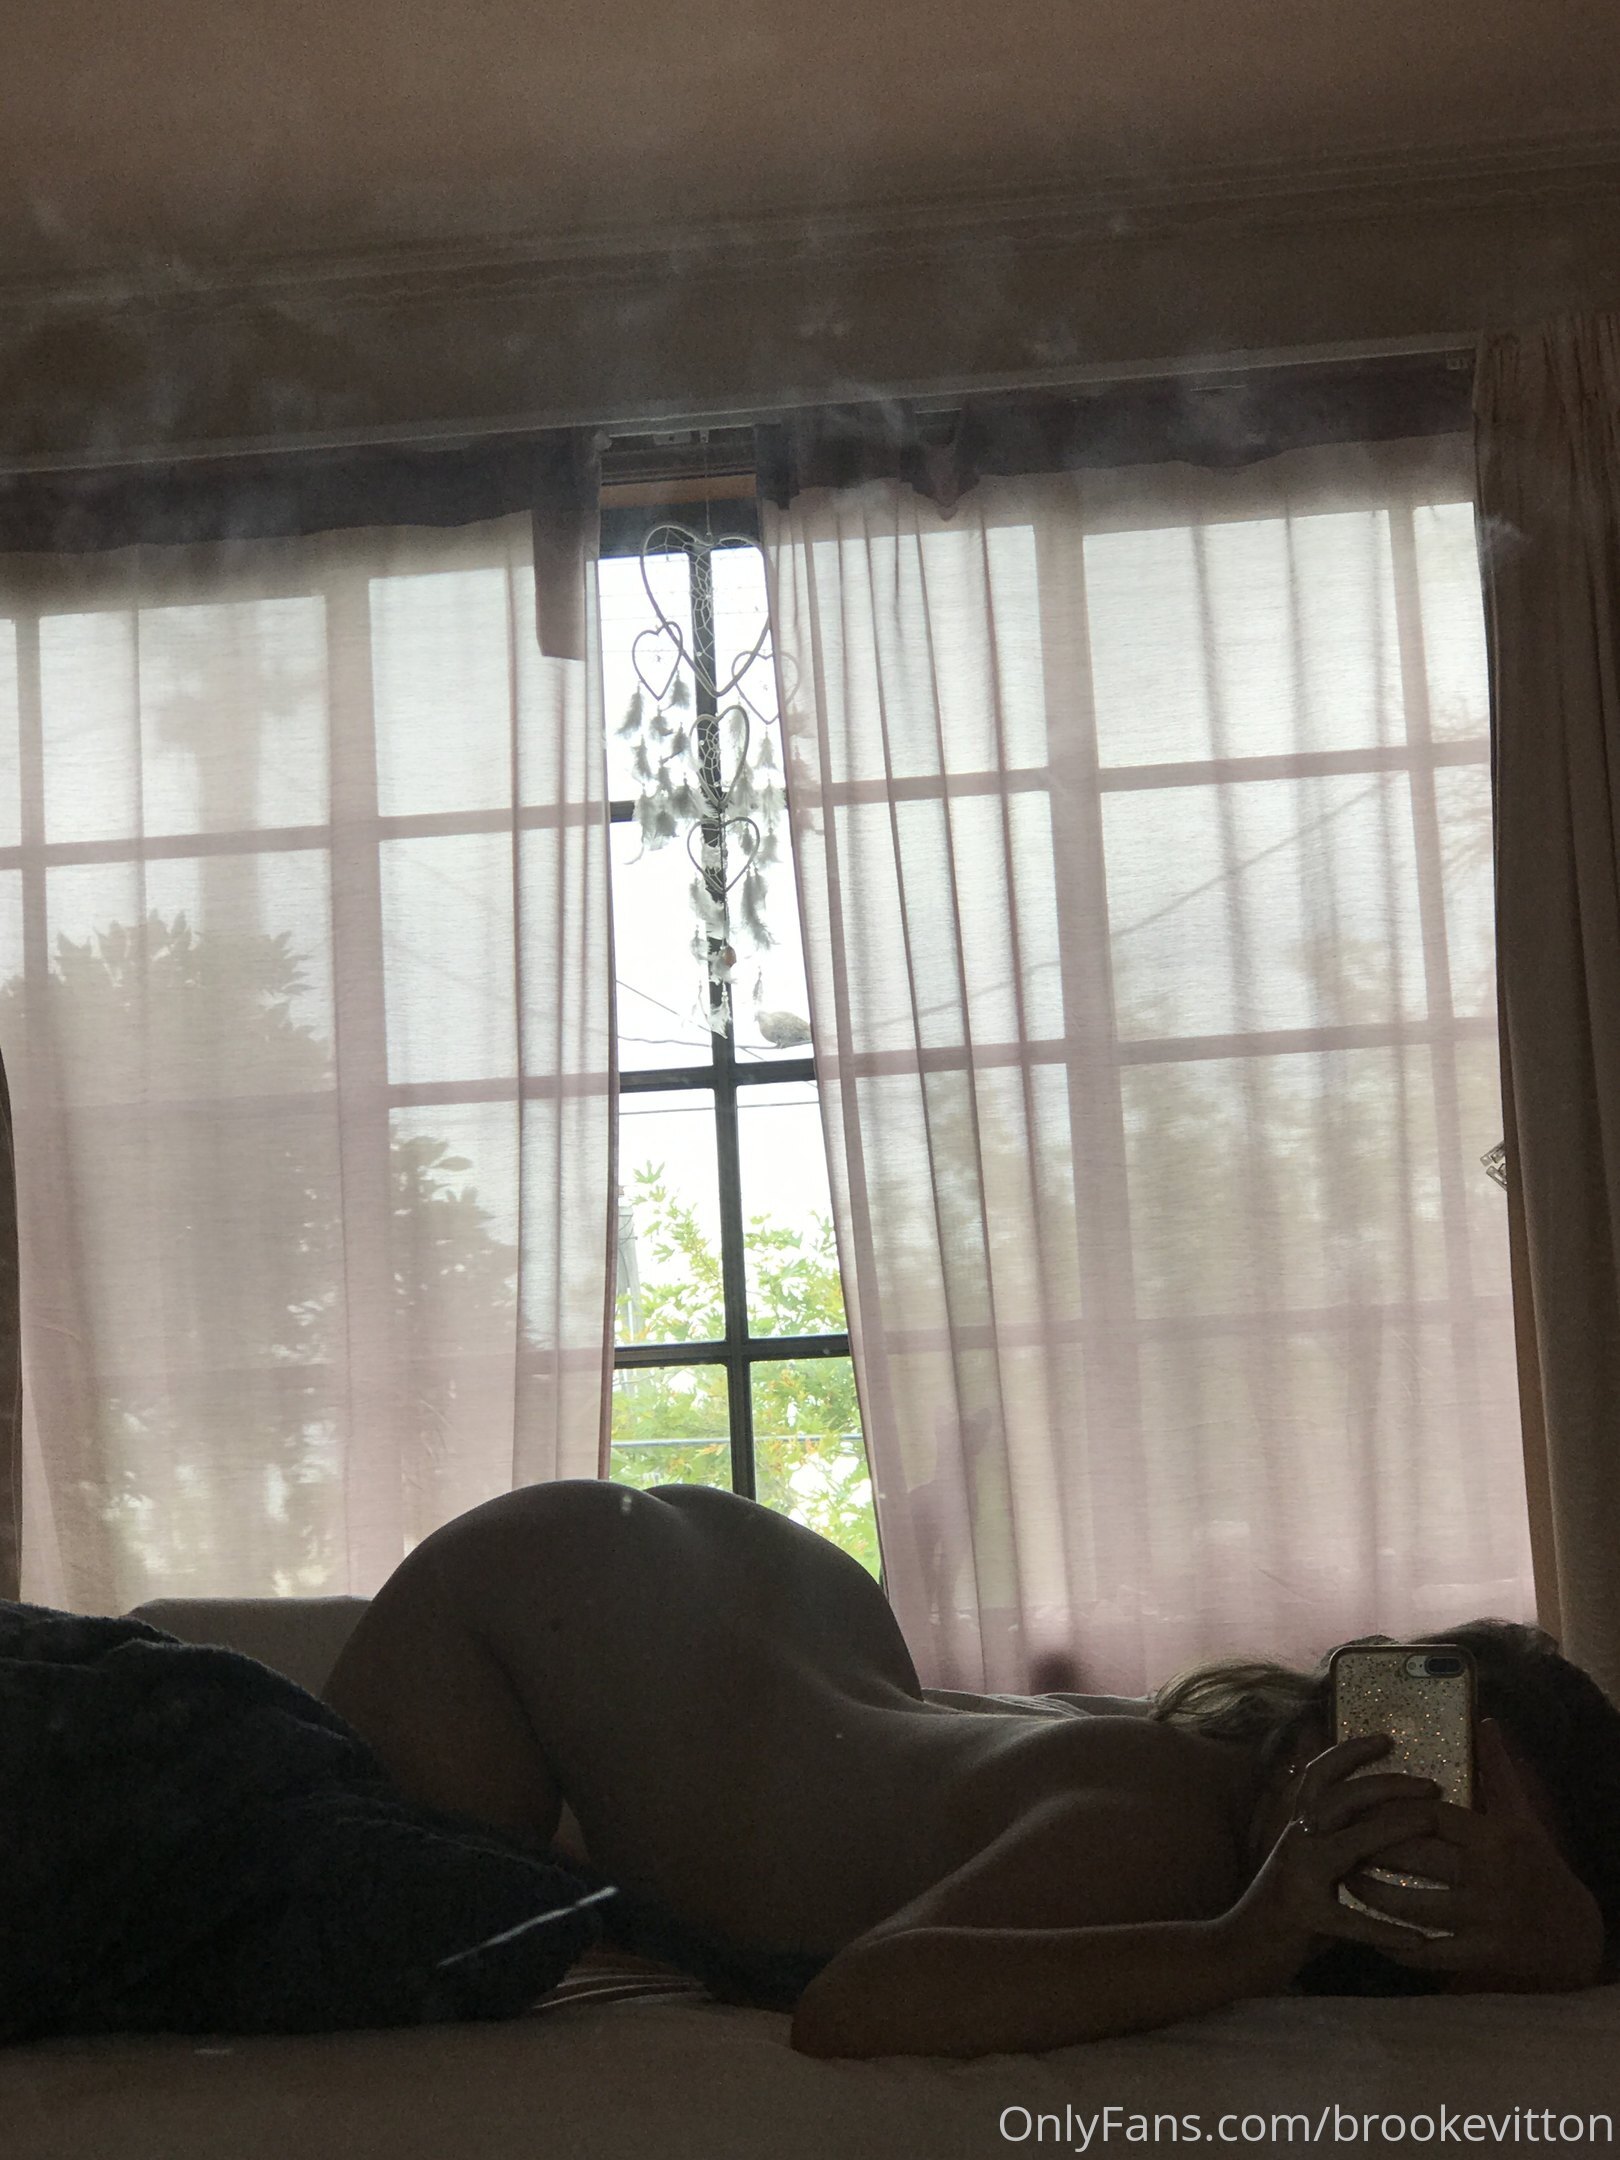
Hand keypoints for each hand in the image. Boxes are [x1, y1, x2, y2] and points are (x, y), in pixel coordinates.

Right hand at [1226, 1734, 1440, 1989]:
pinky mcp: (1304, 1917)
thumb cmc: (1282, 1910)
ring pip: (1350, 1844)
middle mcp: (1296, 1842)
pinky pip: (1353, 1922)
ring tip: (1429, 1822)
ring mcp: (1299, 1877)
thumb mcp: (1305, 1863)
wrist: (1236, 1950)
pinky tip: (1417, 1941)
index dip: (1351, 1752)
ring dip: (1391, 1830)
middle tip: (1430, 1784)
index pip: (1320, 1775)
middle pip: (1342, 1797)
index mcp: (1298, 1828)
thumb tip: (1378, 1822)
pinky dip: (1385, 1931)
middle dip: (1388, 1784)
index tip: (1387, 1739)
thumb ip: (1334, 1843)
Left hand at [1339, 1718, 1604, 1992]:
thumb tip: (1484, 1722)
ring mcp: (1484, 1919)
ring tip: (1344, 1880)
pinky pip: (1429, 1952)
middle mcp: (1489, 1875)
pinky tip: (1372, 1933)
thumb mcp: (1523, 1817)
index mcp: (1495, 1837)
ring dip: (1372, 1894)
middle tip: (1336, 1840)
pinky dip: (1397, 1945)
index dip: (1390, 1810)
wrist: (1575, 1933)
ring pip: (1413, 1905)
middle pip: (1415, 1857)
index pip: (1430, 1816)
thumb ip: (1499, 1770)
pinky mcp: (1481, 1955)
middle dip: (1370, 1849)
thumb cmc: (1540, 1866)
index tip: (1358, 1806)